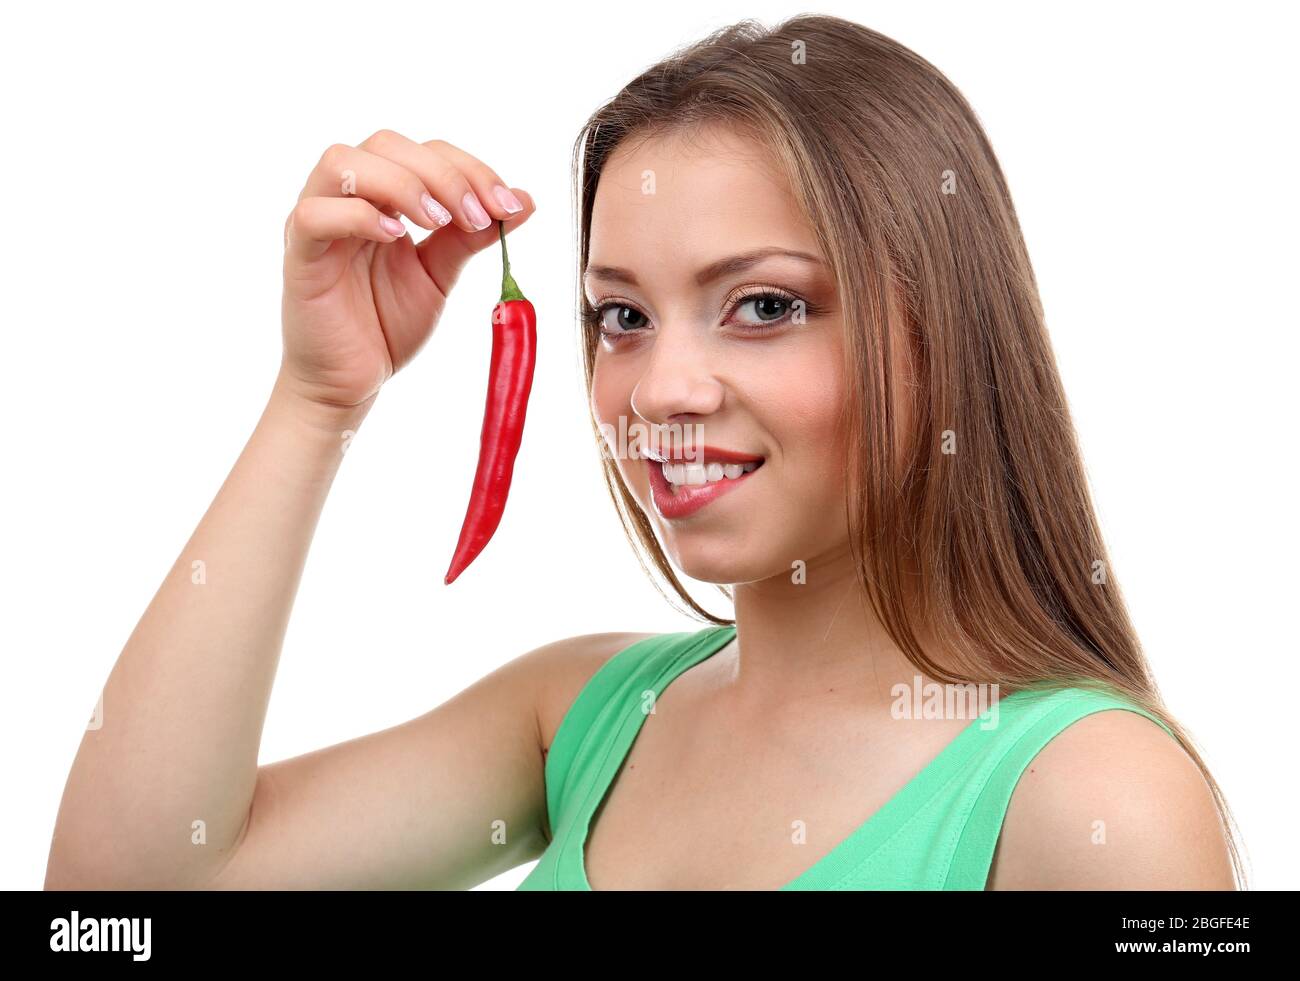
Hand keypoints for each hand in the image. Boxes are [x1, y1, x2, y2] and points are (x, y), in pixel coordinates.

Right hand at [279, 129, 535, 407]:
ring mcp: (318, 221)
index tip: (507, 206)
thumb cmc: (385, 324)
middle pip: (387, 144)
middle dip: (443, 174)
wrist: (350, 379)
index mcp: (382, 196)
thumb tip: (524, 200)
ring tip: (438, 222)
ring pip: (343, 162)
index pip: (426, 152)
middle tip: (476, 218)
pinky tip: (397, 238)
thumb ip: (472, 237)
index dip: (470, 169)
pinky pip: (314, 214)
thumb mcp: (440, 274)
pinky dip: (358, 216)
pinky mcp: (298, 254)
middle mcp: (346, 196)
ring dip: (402, 184)